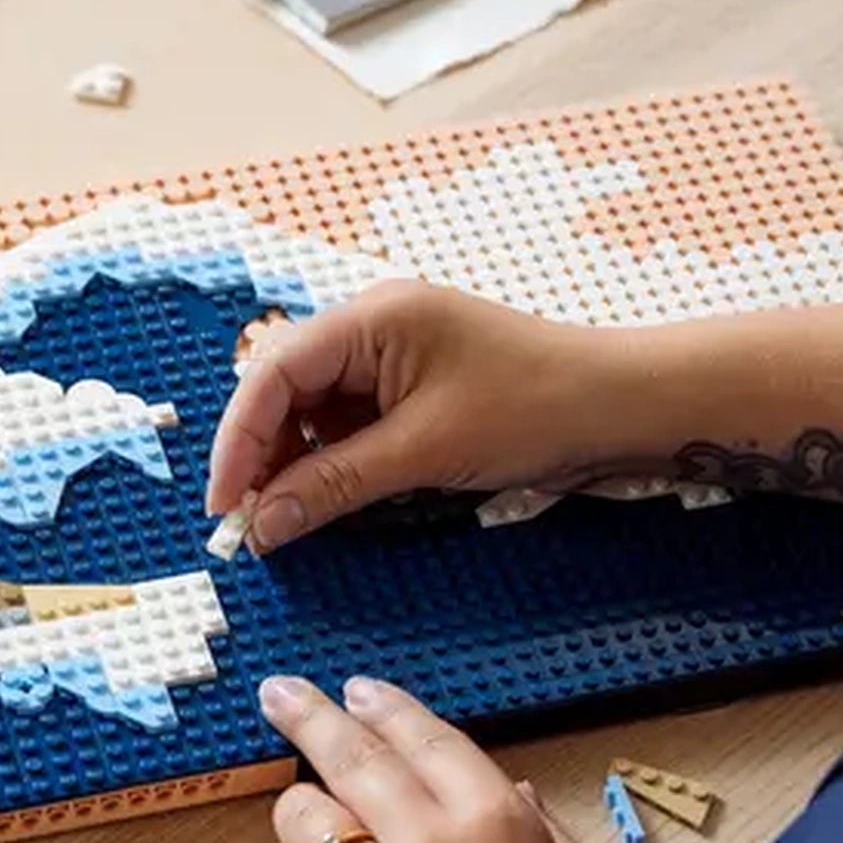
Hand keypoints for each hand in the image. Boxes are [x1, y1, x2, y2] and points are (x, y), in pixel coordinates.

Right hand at [204, 281, 631, 552]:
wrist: (618, 405)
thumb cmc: (533, 408)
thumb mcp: (424, 453)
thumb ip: (334, 486)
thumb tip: (262, 524)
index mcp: (371, 318)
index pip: (272, 372)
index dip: (237, 440)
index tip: (224, 506)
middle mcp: (372, 325)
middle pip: (283, 387)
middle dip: (261, 453)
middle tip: (251, 522)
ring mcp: (392, 353)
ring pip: (313, 409)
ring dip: (296, 462)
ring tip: (289, 519)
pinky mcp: (412, 384)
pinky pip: (350, 420)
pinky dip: (333, 461)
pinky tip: (329, 499)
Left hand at [248, 673, 653, 842]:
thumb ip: (546, 832)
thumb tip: (508, 786)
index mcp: (497, 822)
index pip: (424, 738)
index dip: (384, 707)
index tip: (355, 689)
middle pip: (351, 757)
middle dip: (310, 714)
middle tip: (279, 692)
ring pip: (303, 817)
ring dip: (301, 809)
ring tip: (309, 818)